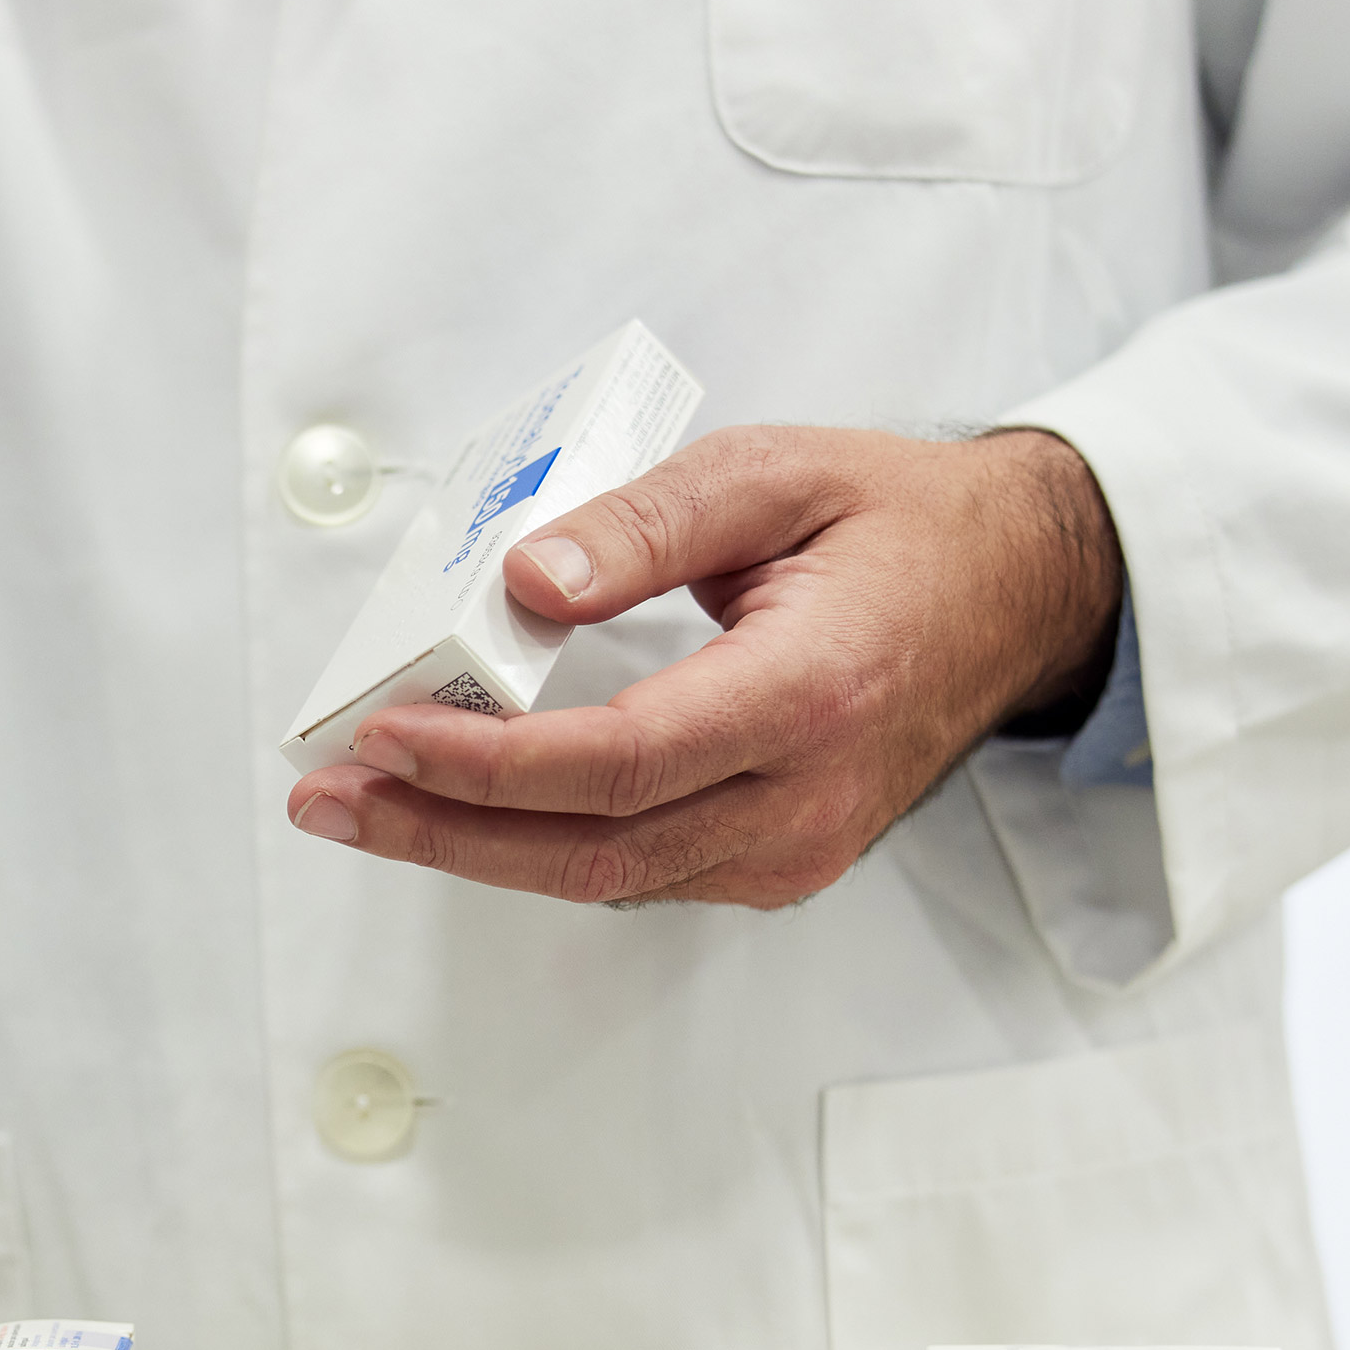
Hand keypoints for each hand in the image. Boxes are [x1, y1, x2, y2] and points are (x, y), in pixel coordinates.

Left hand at [282, 426, 1124, 907]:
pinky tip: (459, 810)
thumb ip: (645, 525)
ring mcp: (793, 849)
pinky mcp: (776, 864)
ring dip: (471, 848)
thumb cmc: (904, 528)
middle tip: (329, 797)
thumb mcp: (775, 472)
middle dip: (442, 830)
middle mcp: (803, 799)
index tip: (388, 733)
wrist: (1021, 596)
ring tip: (361, 805)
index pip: (622, 761)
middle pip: (592, 848)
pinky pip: (636, 871)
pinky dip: (539, 845)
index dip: (492, 763)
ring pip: (604, 877)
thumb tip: (526, 579)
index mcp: (810, 696)